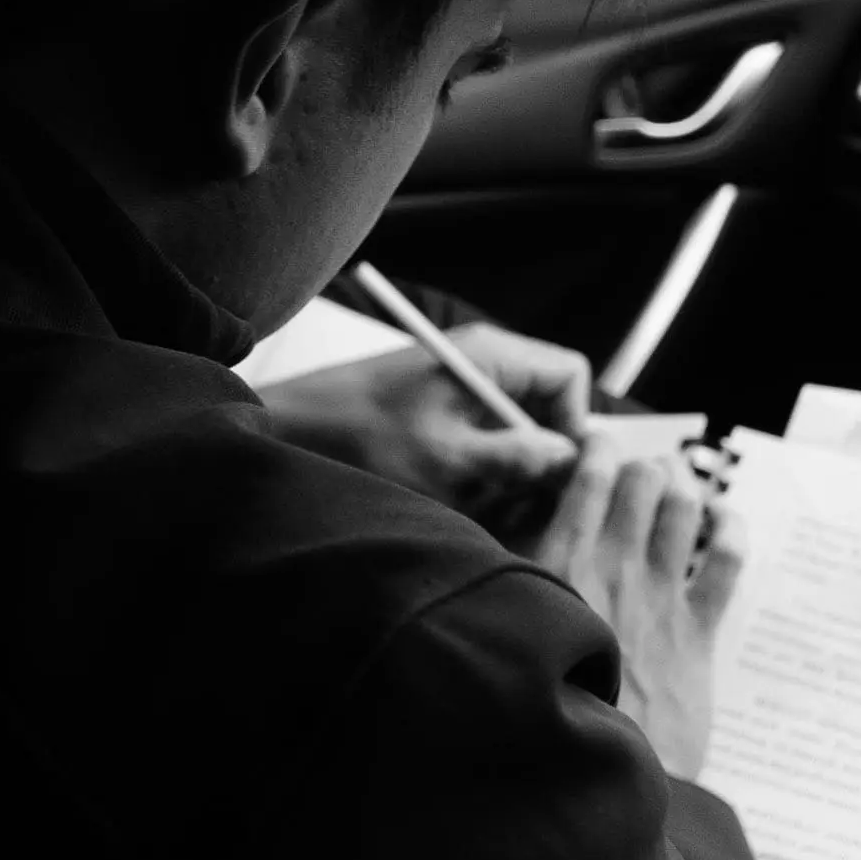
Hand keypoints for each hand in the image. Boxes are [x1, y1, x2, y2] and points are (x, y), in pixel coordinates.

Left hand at [258, 322, 587, 518]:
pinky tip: (454, 499)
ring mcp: (458, 387)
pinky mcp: (436, 412)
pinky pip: (482, 442)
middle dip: (540, 456)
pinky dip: (478, 473)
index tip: (556, 474)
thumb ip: (518, 459)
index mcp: (490, 355)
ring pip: (516, 431)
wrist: (287, 432)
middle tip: (519, 501)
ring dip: (506, 472)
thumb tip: (571, 460)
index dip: (573, 425)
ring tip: (477, 505)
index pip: (569, 375)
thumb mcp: (448, 458)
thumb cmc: (361, 437)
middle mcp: (480, 363)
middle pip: (546, 406)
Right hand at [524, 433, 746, 783]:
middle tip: (639, 474)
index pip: (589, 474)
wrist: (588, 780)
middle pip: (642, 479)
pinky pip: (728, 558)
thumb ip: (511, 584)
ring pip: (685, 506)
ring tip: (676, 488)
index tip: (596, 448)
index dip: (598, 450)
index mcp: (560, 562)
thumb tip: (505, 545)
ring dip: (683, 487)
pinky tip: (722, 524)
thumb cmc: (540, 711)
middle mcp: (615, 567)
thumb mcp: (508, 633)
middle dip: (643, 466)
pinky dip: (730, 529)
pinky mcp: (698, 632)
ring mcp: (662, 596)